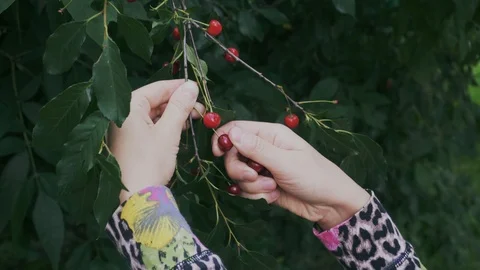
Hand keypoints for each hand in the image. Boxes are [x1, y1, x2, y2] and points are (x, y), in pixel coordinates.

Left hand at [108, 80, 202, 202]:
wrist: (137, 197)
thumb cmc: (151, 161)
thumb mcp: (169, 131)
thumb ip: (180, 106)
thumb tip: (191, 85)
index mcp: (128, 107)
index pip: (156, 88)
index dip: (178, 87)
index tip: (197, 87)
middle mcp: (122, 114)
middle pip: (153, 100)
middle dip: (177, 102)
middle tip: (199, 107)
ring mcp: (123, 129)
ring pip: (152, 114)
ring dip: (172, 114)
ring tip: (193, 117)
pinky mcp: (128, 142)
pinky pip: (147, 126)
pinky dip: (163, 125)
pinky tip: (179, 127)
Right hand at [212, 121, 369, 228]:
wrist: (330, 205)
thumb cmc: (314, 176)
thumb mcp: (285, 162)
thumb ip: (257, 149)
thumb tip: (231, 132)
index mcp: (270, 134)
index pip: (236, 129)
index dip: (223, 139)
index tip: (218, 154)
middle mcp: (263, 148)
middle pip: (232, 154)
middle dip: (240, 170)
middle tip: (255, 178)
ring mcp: (262, 168)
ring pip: (238, 175)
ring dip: (251, 186)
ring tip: (272, 189)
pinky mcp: (262, 185)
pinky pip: (245, 189)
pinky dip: (256, 195)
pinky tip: (272, 196)